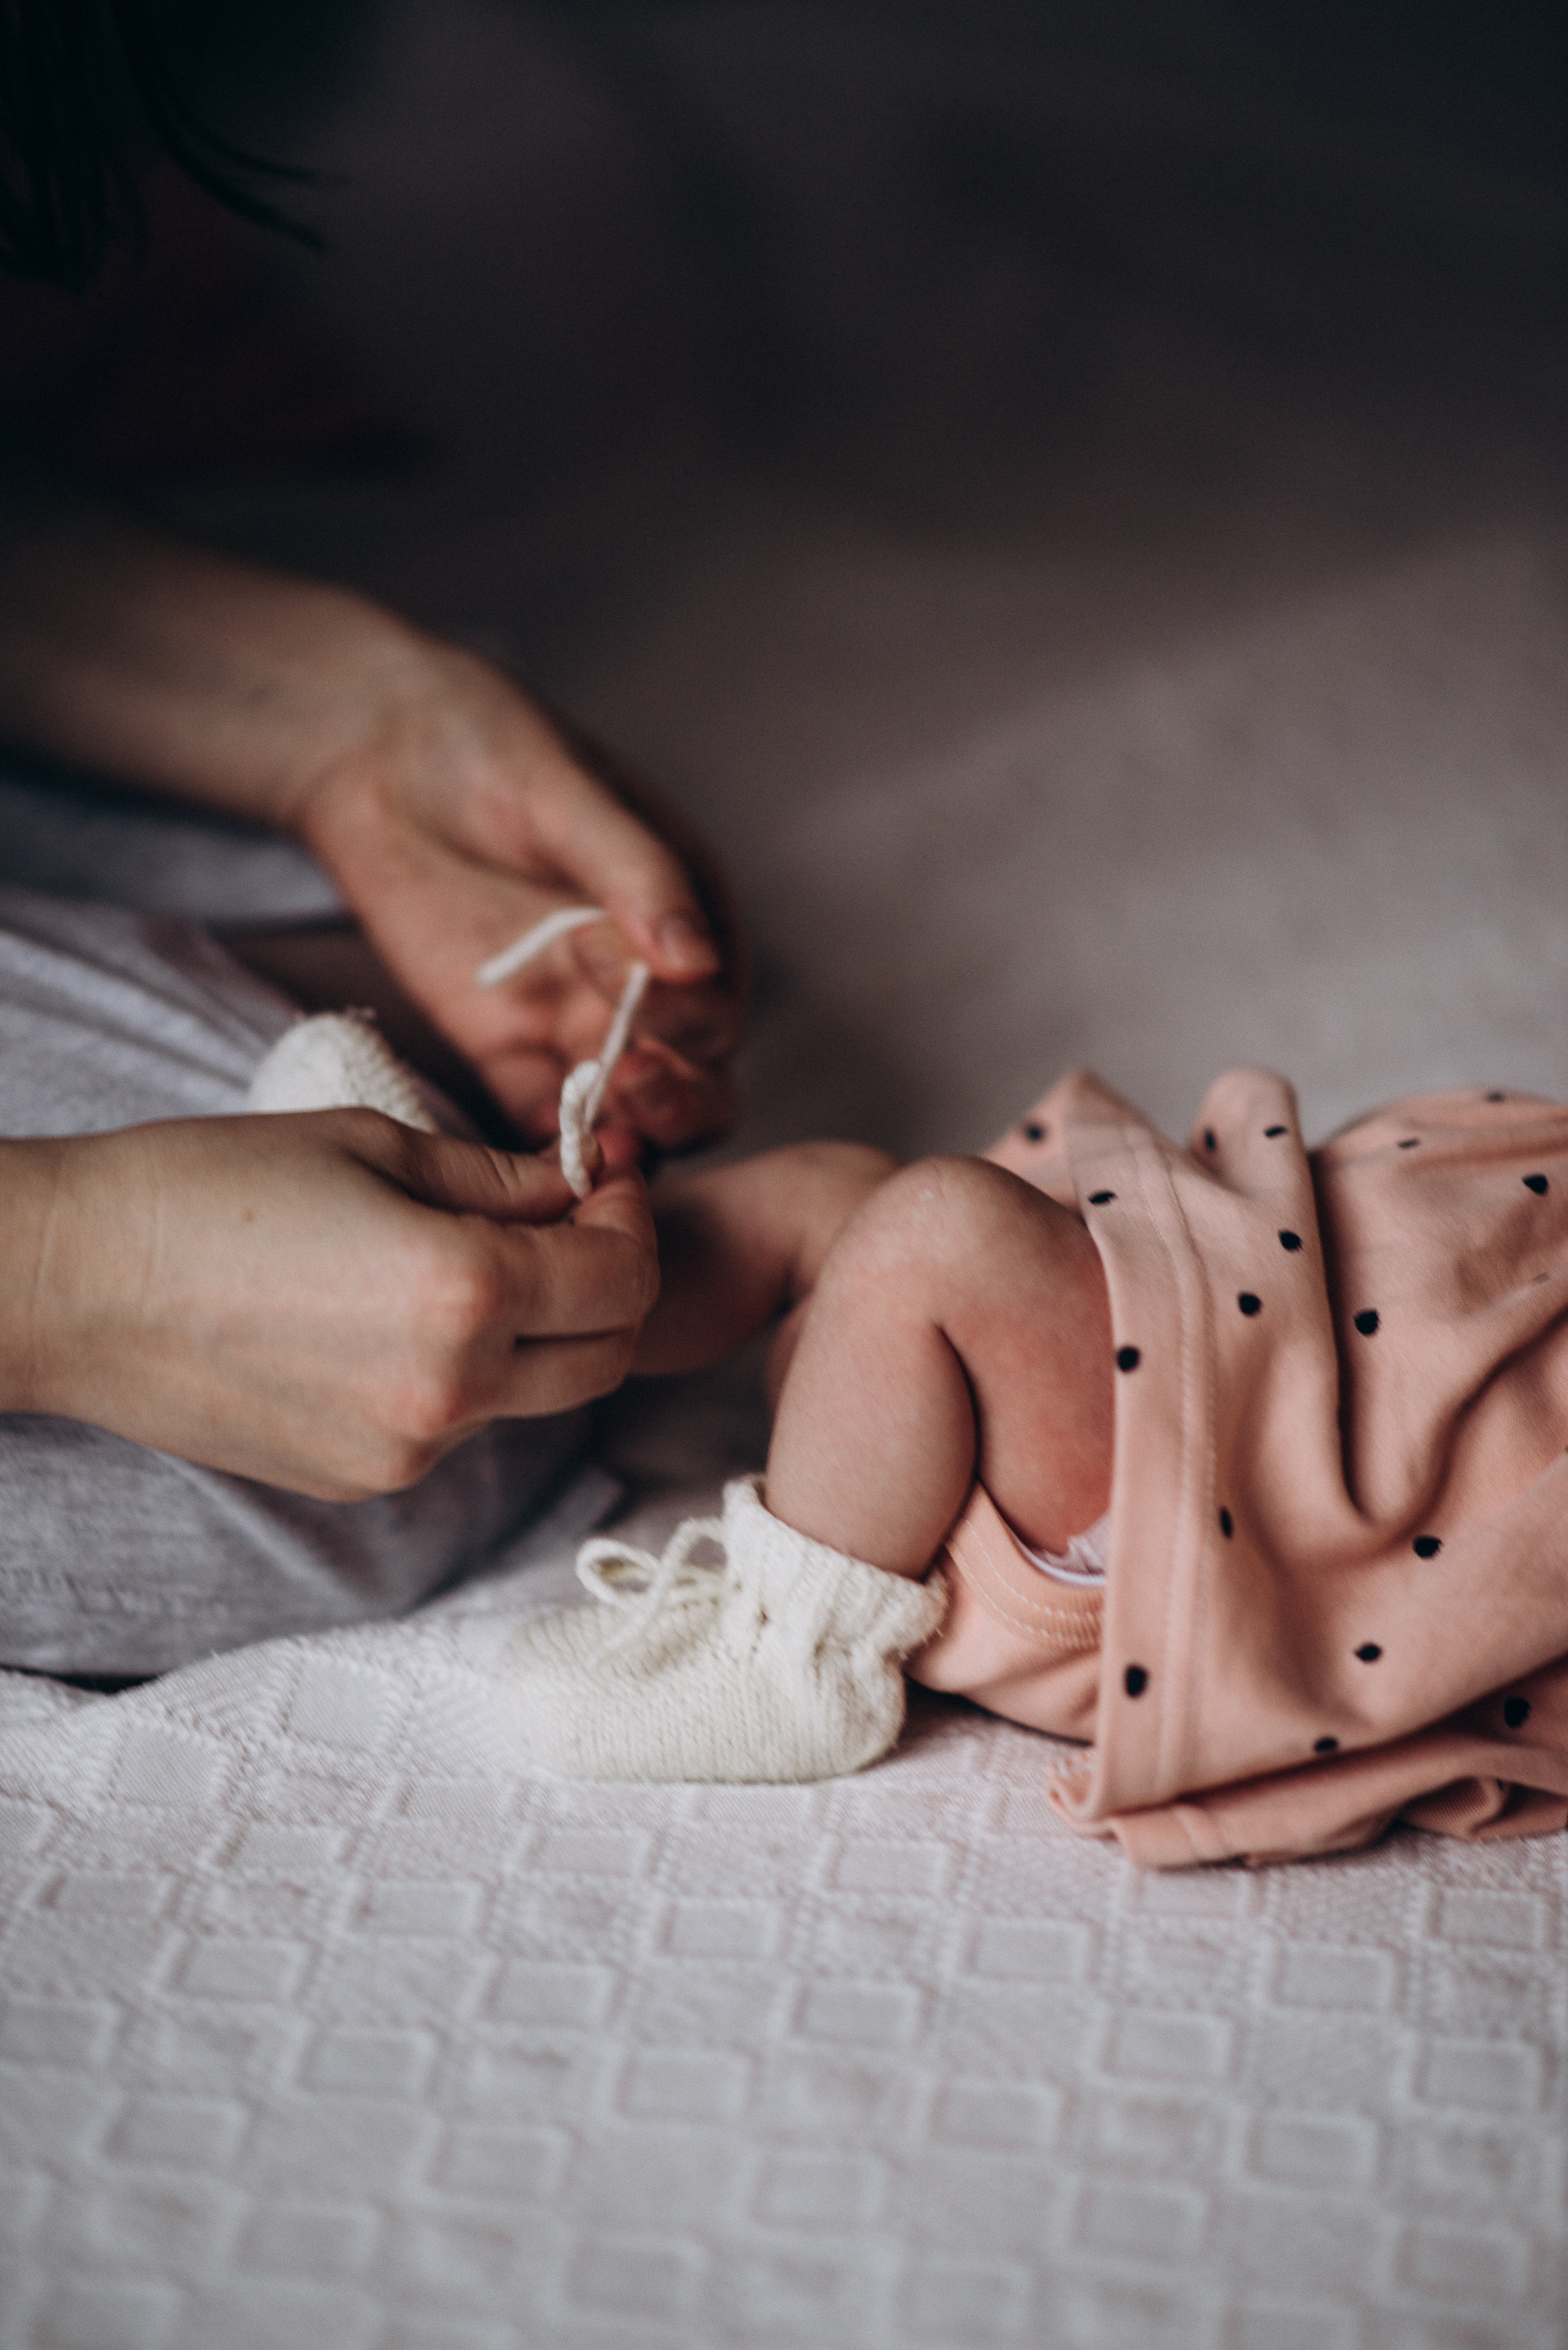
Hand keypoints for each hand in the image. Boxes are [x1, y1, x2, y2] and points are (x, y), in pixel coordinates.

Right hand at [3, 1115, 657, 1498]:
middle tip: (570, 1224)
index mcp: (467, 1293)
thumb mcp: (372, 1143)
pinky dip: (463, 1373)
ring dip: (534, 1332)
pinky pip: (456, 1425)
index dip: (632, 1219)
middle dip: (611, 1286)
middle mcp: (453, 1391)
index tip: (605, 1179)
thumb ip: (499, 1177)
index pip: (624, 1278)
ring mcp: (406, 1450)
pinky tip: (392, 1317)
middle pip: (605, 1357)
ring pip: (531, 1395)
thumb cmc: (209, 1188)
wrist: (73, 1285)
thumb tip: (580, 1187)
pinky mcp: (362, 1480)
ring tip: (465, 1260)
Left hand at [293, 643, 744, 1147]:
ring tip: (589, 1130)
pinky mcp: (508, 1052)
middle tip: (627, 1085)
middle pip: (695, 1083)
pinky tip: (531, 1161)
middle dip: (675, 1099)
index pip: (716, 1005)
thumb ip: (635, 874)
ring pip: (632, 1118)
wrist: (376, 756)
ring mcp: (577, 1025)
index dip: (684, 1014)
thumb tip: (698, 959)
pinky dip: (547, 1151)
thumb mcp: (564, 795)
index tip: (626, 982)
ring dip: (622, 1136)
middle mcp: (645, 987)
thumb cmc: (486, 749)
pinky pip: (542, 1123)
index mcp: (687, 920)